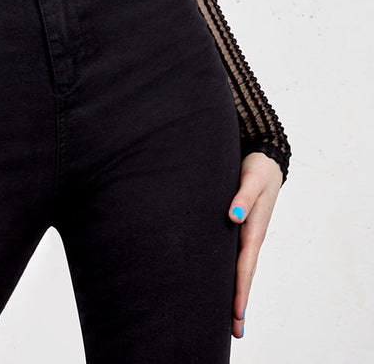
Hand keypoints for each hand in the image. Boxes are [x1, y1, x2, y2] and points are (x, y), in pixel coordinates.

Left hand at [228, 152, 282, 338]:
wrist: (265, 159)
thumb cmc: (257, 168)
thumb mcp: (251, 178)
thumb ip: (243, 195)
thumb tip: (234, 216)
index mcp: (254, 229)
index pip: (245, 265)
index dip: (240, 289)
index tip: (236, 312)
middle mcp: (250, 236)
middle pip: (244, 274)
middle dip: (240, 302)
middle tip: (235, 331)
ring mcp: (246, 234)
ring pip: (241, 268)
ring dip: (237, 292)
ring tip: (232, 319)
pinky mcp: (240, 228)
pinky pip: (236, 256)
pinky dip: (233, 274)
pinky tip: (225, 283)